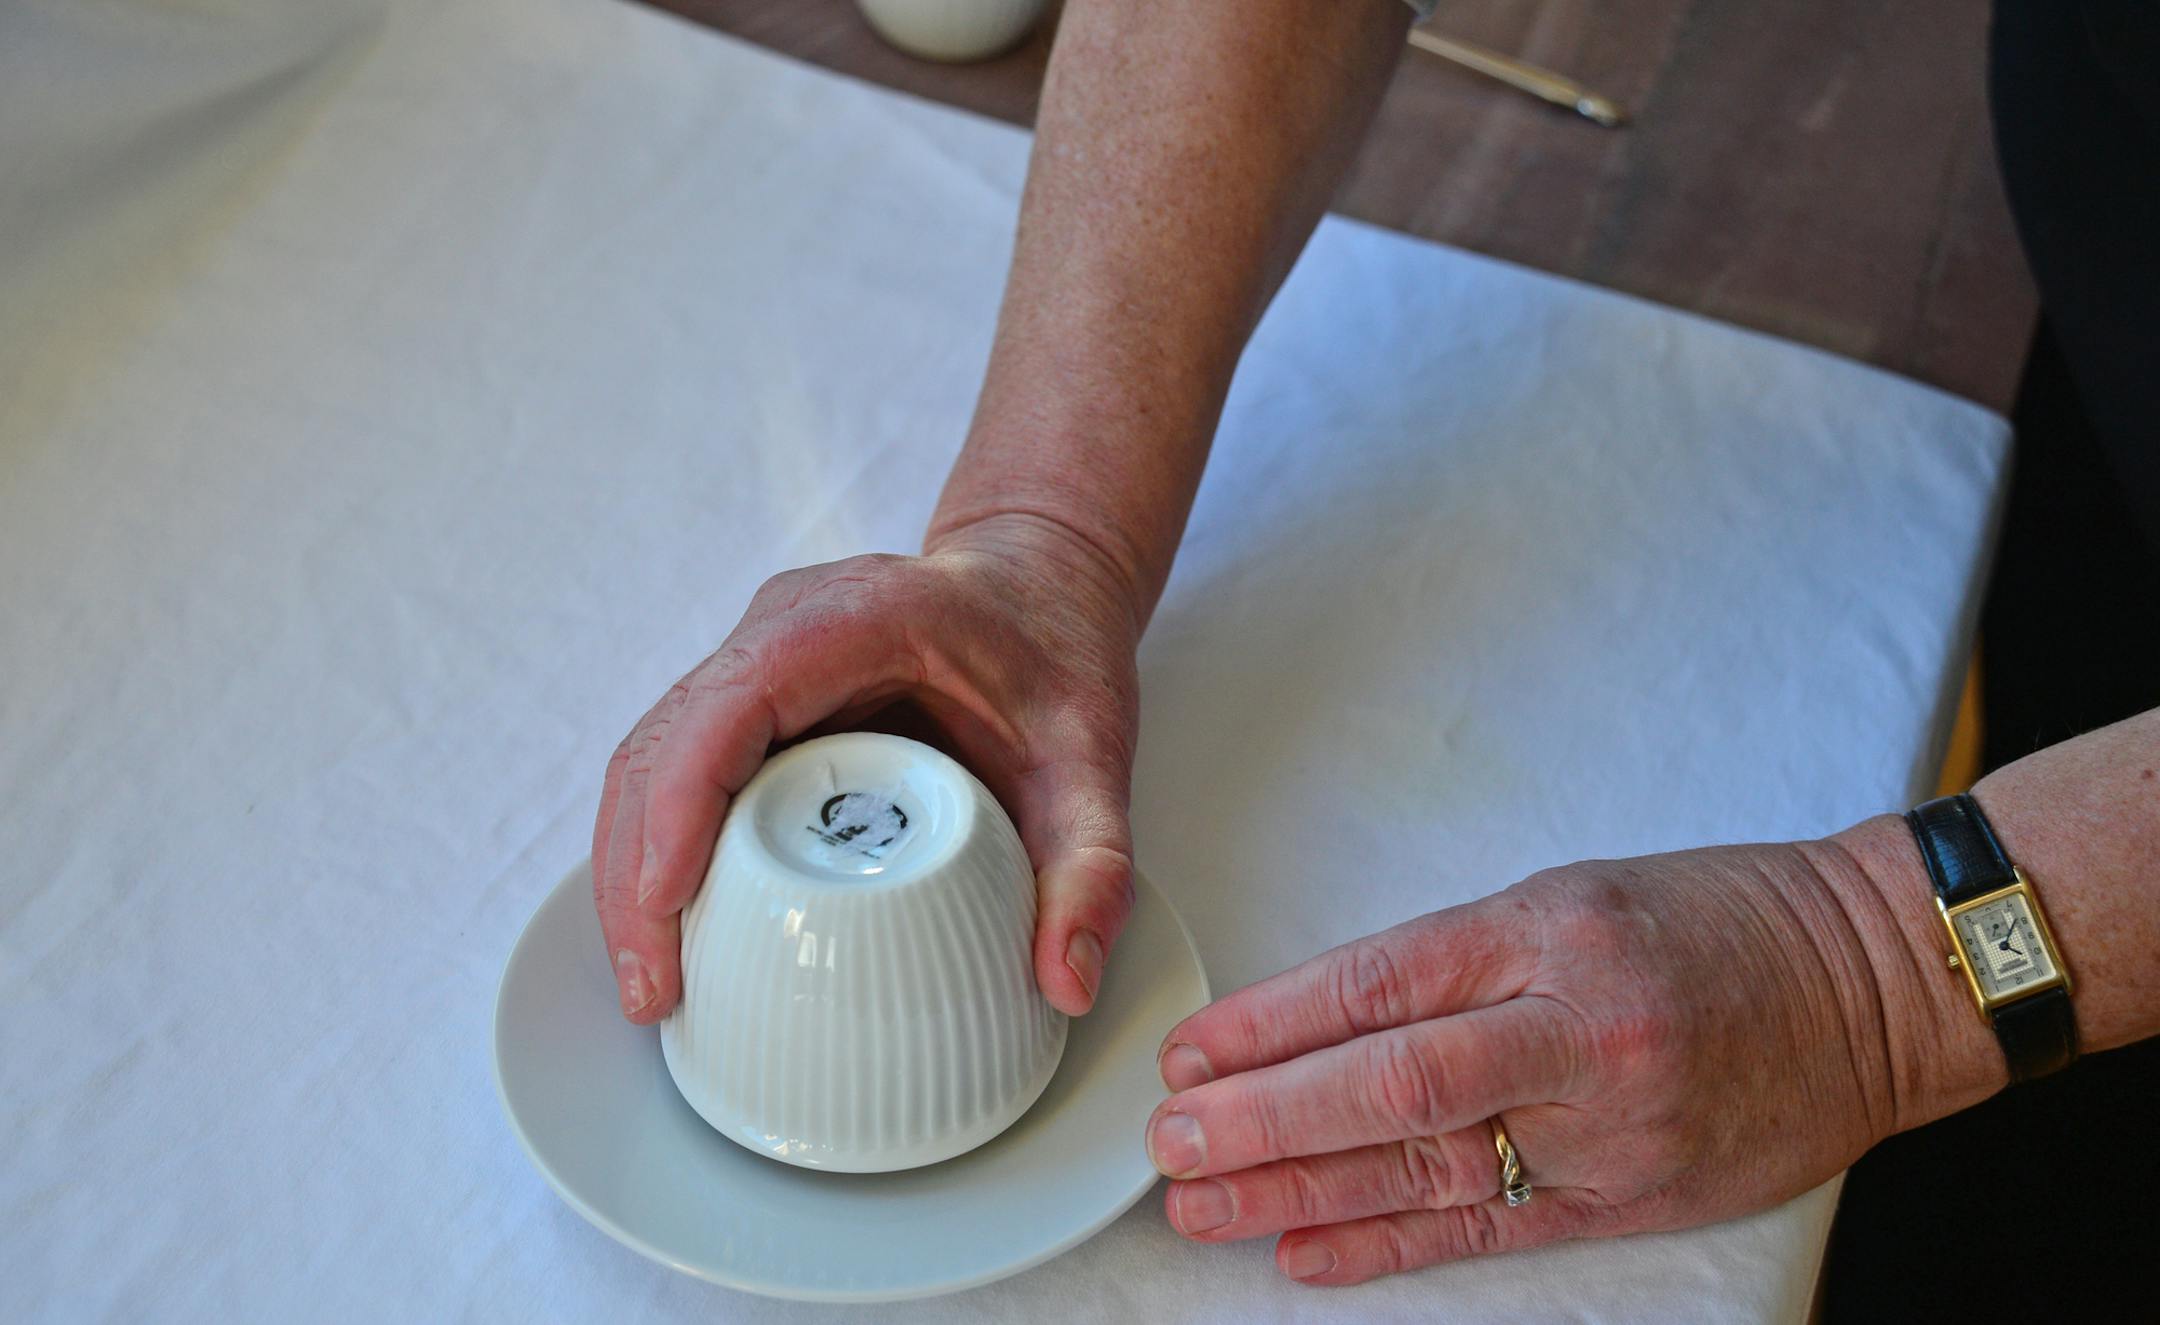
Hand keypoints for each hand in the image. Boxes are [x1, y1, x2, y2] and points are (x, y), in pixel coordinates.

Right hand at [593, 513, 1143, 1022]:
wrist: (1038, 589)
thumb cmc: (1055, 653)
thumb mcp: (1096, 755)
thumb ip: (1095, 864)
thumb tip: (1067, 980)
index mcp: (856, 618)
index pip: (733, 704)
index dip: (681, 801)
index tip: (667, 899)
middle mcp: (782, 627)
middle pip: (663, 740)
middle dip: (636, 869)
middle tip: (652, 987)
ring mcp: (753, 659)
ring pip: (651, 757)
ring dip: (631, 869)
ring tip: (650, 983)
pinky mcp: (748, 700)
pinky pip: (677, 770)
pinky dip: (660, 852)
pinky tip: (673, 933)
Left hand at [1144, 831, 1988, 1284]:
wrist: (1874, 981)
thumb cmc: (1716, 920)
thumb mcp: (1576, 894)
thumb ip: (1459, 960)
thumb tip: (1321, 1018)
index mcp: (1546, 932)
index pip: (1378, 986)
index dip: (1269, 1026)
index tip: (1188, 1053)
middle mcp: (1569, 1031)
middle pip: (1387, 1086)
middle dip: (1262, 1120)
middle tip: (1169, 1142)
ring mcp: (1604, 1126)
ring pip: (1425, 1169)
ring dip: (1299, 1193)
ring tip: (1203, 1208)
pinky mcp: (1632, 1198)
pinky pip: (1491, 1229)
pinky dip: (1390, 1246)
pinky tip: (1306, 1255)